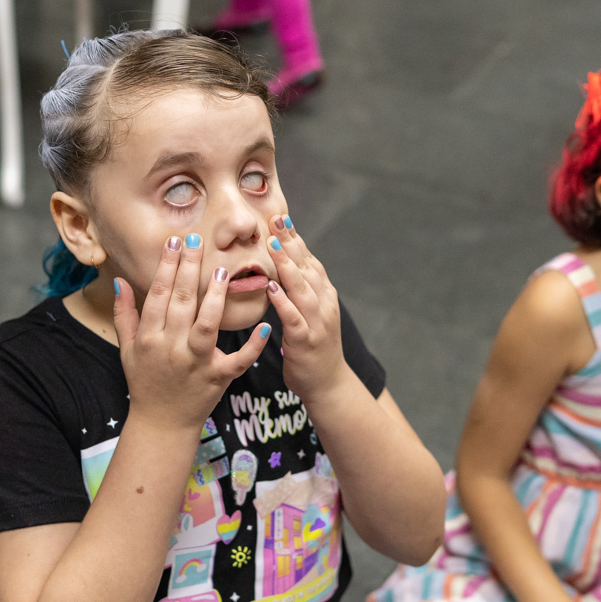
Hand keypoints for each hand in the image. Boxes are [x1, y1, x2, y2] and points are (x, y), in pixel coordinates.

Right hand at [113, 234, 269, 428]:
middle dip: (190, 269)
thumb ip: (124, 315)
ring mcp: (197, 363)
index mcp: (150, 338)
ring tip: (223, 271)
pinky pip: (238, 360)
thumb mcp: (128, 349)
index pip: (159, 294)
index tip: (175, 241)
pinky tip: (264, 326)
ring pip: (208, 326)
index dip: (167, 266)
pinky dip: (252, 345)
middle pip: (182, 302)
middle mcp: (172, 348)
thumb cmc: (145, 382)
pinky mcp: (219, 378)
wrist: (161, 424)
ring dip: (216, 298)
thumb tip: (121, 282)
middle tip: (199, 239)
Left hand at [264, 214, 347, 402]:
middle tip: (275, 219)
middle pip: (306, 267)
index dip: (295, 238)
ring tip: (272, 246)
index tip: (279, 217)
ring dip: (287, 266)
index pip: (309, 259)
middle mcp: (324, 303)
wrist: (329, 384)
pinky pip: (293, 318)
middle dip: (290, 242)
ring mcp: (317, 322)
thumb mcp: (311, 312)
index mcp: (324, 294)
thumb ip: (300, 289)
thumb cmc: (313, 347)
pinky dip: (283, 302)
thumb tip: (283, 262)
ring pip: (302, 288)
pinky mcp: (306, 341)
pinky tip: (271, 289)